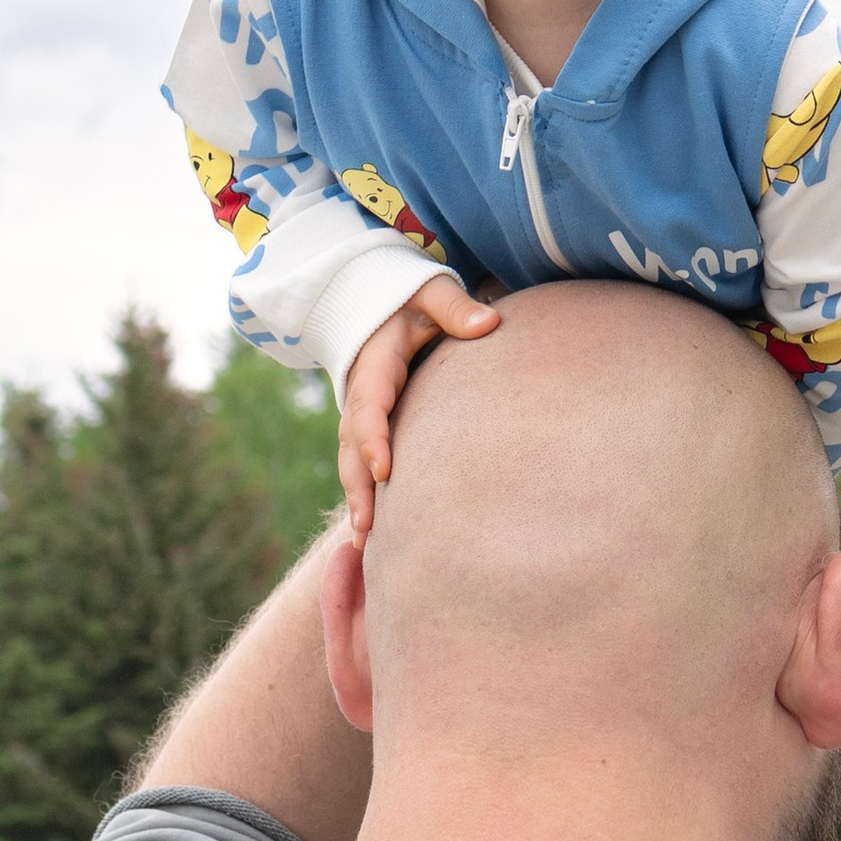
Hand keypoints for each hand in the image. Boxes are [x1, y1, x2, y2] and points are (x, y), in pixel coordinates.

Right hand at [339, 278, 501, 535]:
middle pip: (351, 447)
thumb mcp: (430, 293)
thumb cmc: (411, 299)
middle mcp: (361, 396)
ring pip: (352, 463)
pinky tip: (375, 539)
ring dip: (358, 501)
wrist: (380, 304)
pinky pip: (363, 466)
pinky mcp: (371, 429)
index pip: (369, 406)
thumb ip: (456, 308)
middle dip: (357, 487)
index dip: (373, 439)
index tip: (385, 470)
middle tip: (367, 529)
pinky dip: (367, 498)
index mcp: (374, 366)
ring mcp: (362, 415)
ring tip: (365, 547)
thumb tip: (489, 324)